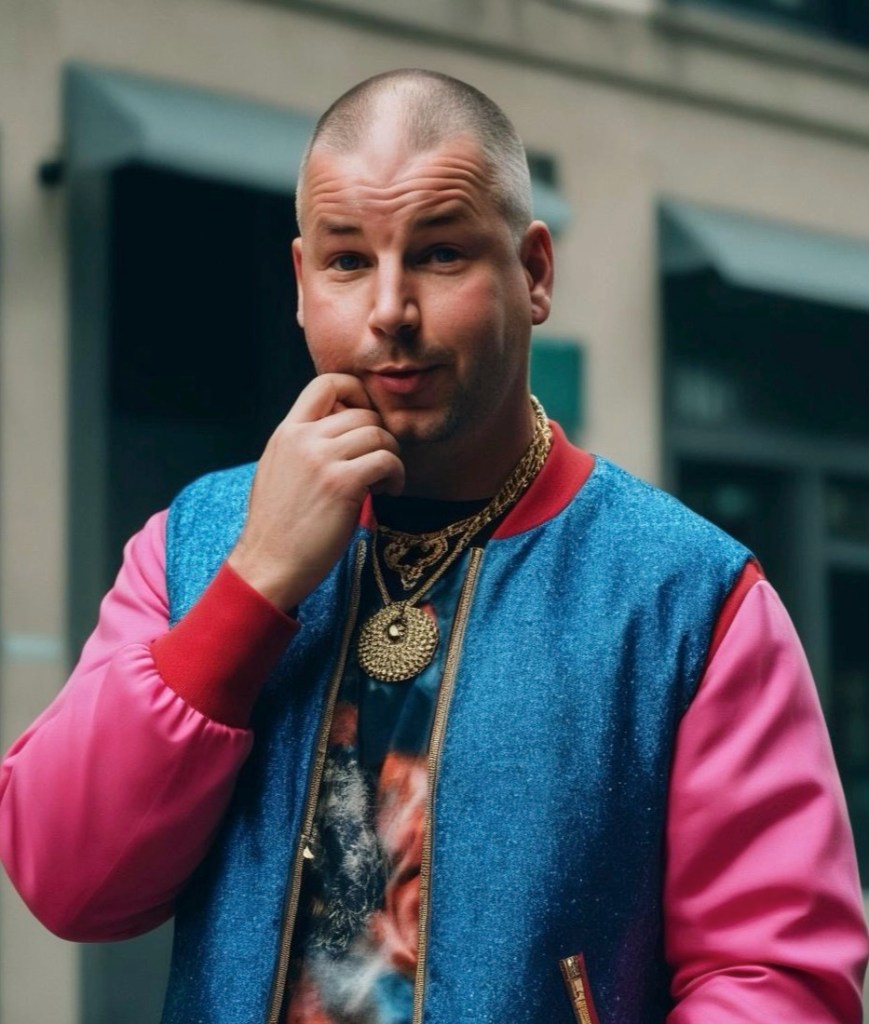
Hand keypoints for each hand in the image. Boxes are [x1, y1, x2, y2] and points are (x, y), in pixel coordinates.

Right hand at [227, 374, 403, 610]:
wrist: (268, 564)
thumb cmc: (278, 526)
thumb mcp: (279, 469)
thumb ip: (303, 444)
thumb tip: (339, 428)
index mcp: (287, 431)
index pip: (326, 383)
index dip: (356, 393)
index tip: (365, 421)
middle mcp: (303, 438)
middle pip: (363, 412)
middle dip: (380, 436)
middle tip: (378, 464)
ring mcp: (322, 460)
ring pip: (379, 434)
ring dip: (391, 457)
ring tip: (383, 482)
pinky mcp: (343, 484)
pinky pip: (387, 461)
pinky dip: (396, 476)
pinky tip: (387, 492)